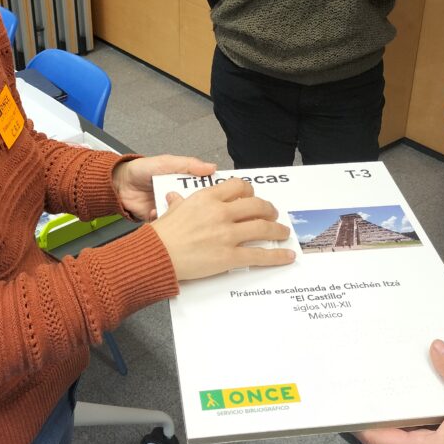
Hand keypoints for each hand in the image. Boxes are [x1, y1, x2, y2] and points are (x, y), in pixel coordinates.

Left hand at [112, 156, 215, 220]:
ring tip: (176, 209)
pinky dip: (163, 220)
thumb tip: (211, 167)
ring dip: (180, 216)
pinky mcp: (158, 218)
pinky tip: (156, 211)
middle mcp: (178, 196)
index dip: (213, 192)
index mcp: (183, 182)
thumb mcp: (166, 162)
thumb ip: (187, 164)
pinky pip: (166, 224)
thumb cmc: (140, 170)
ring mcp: (168, 208)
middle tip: (197, 205)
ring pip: (182, 217)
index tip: (222, 194)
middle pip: (196, 205)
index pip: (204, 188)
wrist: (119, 184)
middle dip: (198, 208)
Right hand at [151, 177, 294, 280]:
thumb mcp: (170, 211)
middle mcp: (221, 212)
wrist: (156, 255)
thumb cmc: (161, 234)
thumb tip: (175, 197)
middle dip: (269, 210)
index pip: (238, 186)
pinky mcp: (230, 256)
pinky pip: (259, 255)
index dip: (250, 191)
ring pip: (263, 228)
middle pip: (256, 205)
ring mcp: (227, 234)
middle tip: (272, 214)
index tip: (253, 196)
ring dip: (277, 230)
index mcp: (207, 198)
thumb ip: (178, 203)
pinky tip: (287, 256)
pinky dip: (277, 256)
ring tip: (283, 233)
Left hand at [356, 340, 443, 443]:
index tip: (348, 403)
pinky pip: (431, 434)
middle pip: (394, 433)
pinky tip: (433, 395)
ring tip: (402, 383)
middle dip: (386, 408)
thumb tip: (437, 350)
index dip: (360, 420)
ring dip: (410, 410)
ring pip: (414, 433)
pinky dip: (428, 415)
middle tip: (373, 383)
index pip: (379, 438)